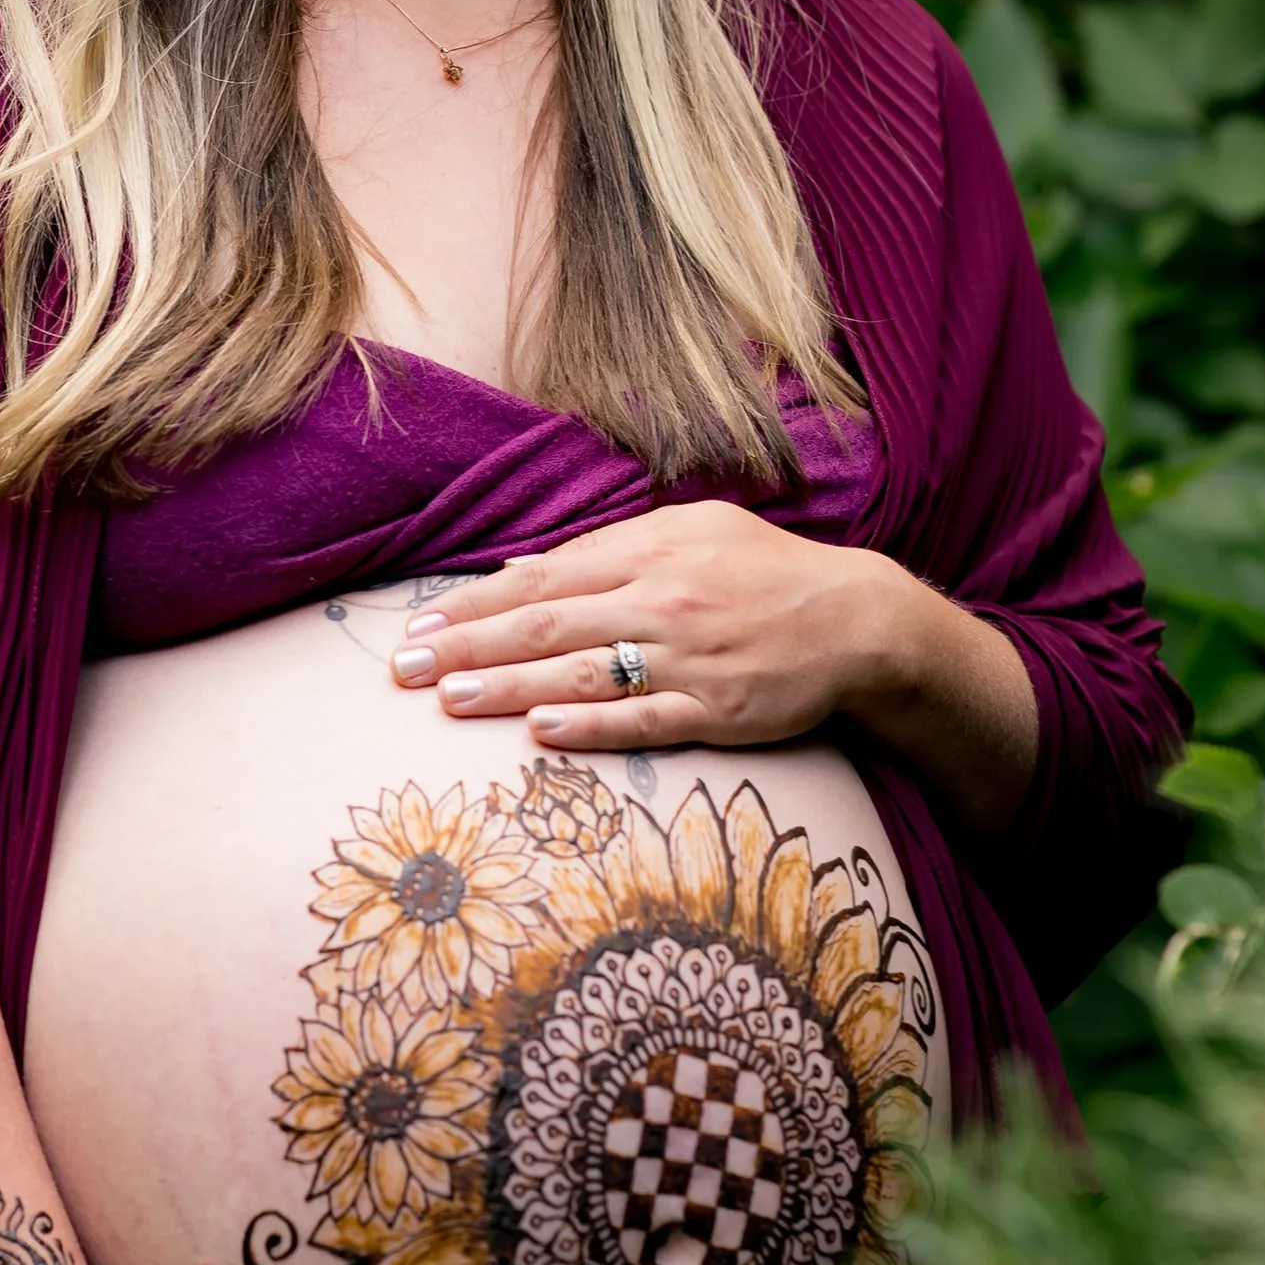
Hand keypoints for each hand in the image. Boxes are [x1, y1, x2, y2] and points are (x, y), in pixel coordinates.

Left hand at [388, 500, 1038, 833]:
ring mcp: (689, 660)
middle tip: (405, 669)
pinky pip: (644, 720)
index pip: (543, 579)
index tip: (419, 623)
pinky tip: (540, 732)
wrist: (858, 620)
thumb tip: (521, 573)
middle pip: (547, 625)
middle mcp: (662, 601)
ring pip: (583, 674)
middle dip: (468, 647)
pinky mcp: (718, 712)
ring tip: (448, 700)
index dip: (475, 604)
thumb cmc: (764, 573)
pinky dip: (591, 726)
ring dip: (509, 687)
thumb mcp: (691, 532)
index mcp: (650, 551)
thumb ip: (608, 550)